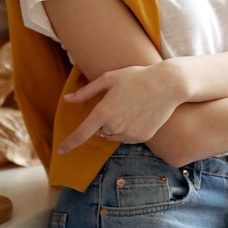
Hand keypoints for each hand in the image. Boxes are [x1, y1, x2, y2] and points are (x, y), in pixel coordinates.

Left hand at [57, 63, 185, 154]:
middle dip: (103, 121)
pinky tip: (139, 113)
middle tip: (118, 102)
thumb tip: (66, 100)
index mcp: (104, 112)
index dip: (69, 143)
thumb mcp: (109, 78)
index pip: (81, 134)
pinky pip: (127, 137)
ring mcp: (130, 134)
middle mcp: (115, 126)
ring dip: (115, 126)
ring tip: (130, 106)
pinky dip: (128, 129)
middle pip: (100, 131)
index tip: (60, 150)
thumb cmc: (136, 77)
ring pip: (113, 135)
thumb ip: (86, 92)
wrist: (168, 85)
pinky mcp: (142, 138)